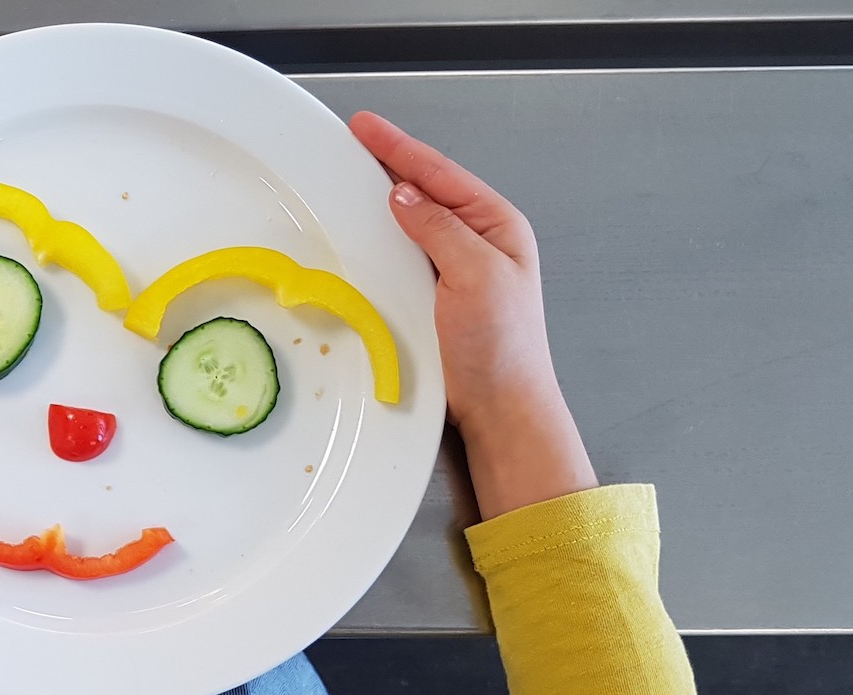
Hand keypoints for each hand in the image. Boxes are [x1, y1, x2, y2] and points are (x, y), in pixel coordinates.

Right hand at [349, 112, 595, 520]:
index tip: (366, 127)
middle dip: (388, 167)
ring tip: (350, 182)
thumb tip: (405, 197)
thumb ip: (441, 232)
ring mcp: (452, 273)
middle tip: (351, 145)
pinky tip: (361, 238)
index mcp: (496, 227)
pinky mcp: (431, 301)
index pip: (440, 175)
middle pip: (424, 192)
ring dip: (380, 206)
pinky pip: (399, 260)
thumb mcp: (477, 276)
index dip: (400, 148)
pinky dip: (378, 245)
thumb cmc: (503, 349)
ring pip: (409, 226)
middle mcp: (475, 244)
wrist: (499, 410)